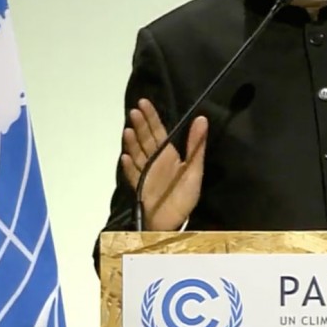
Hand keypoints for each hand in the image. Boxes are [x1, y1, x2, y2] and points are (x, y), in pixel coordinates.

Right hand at [120, 98, 207, 230]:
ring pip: (137, 154)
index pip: (159, 131)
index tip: (144, 102)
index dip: (152, 117)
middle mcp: (156, 161)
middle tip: (133, 110)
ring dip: (132, 142)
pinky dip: (128, 166)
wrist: (174, 223)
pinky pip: (132, 174)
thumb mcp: (194, 169)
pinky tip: (124, 157)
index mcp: (169, 155)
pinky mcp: (139, 187)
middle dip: (140, 125)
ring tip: (127, 130)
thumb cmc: (185, 197)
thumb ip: (196, 145)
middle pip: (146, 139)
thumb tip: (202, 119)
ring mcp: (146, 174)